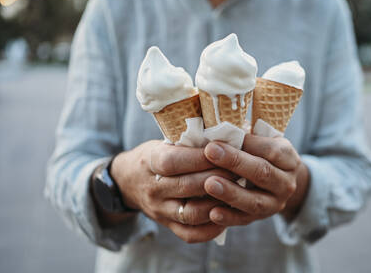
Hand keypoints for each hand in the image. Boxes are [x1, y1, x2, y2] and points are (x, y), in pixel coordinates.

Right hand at [110, 140, 232, 242]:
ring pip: (192, 213)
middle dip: (219, 177)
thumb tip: (224, 135)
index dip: (201, 158)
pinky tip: (227, 216)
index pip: (174, 161)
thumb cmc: (155, 155)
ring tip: (239, 192)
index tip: (225, 151)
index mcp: (150, 161)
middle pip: (188, 186)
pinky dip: (211, 229)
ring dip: (218, 203)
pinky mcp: (167, 226)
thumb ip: (187, 142)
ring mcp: (160, 210)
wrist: (128, 181)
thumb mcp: (163, 142)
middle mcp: (153, 189)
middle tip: (242, 170)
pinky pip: (191, 234)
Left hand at [202, 134, 309, 226]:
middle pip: (262, 173)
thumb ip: (245, 134)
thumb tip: (218, 124)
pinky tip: (212, 213)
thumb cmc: (260, 153)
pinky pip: (245, 219)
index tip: (224, 135)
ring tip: (209, 184)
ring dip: (231, 193)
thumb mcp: (261, 139)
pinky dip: (229, 217)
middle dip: (235, 162)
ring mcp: (275, 203)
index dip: (246, 143)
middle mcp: (286, 182)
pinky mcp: (261, 218)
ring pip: (255, 201)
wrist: (279, 183)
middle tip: (210, 152)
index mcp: (287, 157)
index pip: (270, 150)